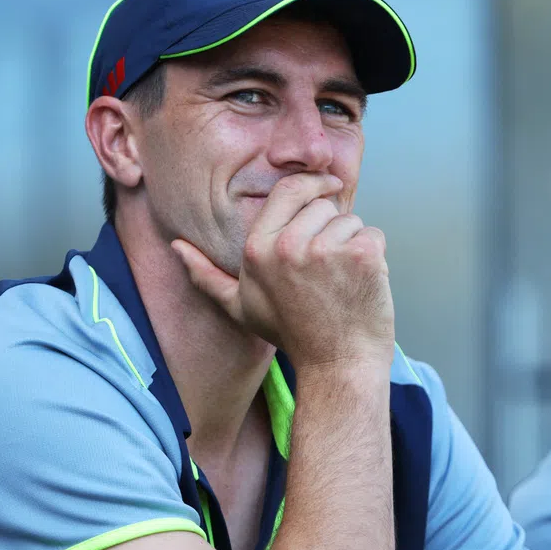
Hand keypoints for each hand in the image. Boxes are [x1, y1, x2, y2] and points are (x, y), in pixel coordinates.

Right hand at [171, 172, 394, 371]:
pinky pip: (373, 234)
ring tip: (341, 282)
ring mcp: (326, 249)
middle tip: (328, 271)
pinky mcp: (361, 255)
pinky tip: (360, 284)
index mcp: (257, 248)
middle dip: (332, 229)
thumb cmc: (292, 334)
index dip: (312, 183)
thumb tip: (176, 246)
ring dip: (353, 245)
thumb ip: (207, 275)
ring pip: (351, 221)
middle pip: (323, 206)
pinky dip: (374, 256)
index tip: (329, 186)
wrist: (337, 366)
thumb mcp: (241, 306)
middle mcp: (288, 245)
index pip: (288, 190)